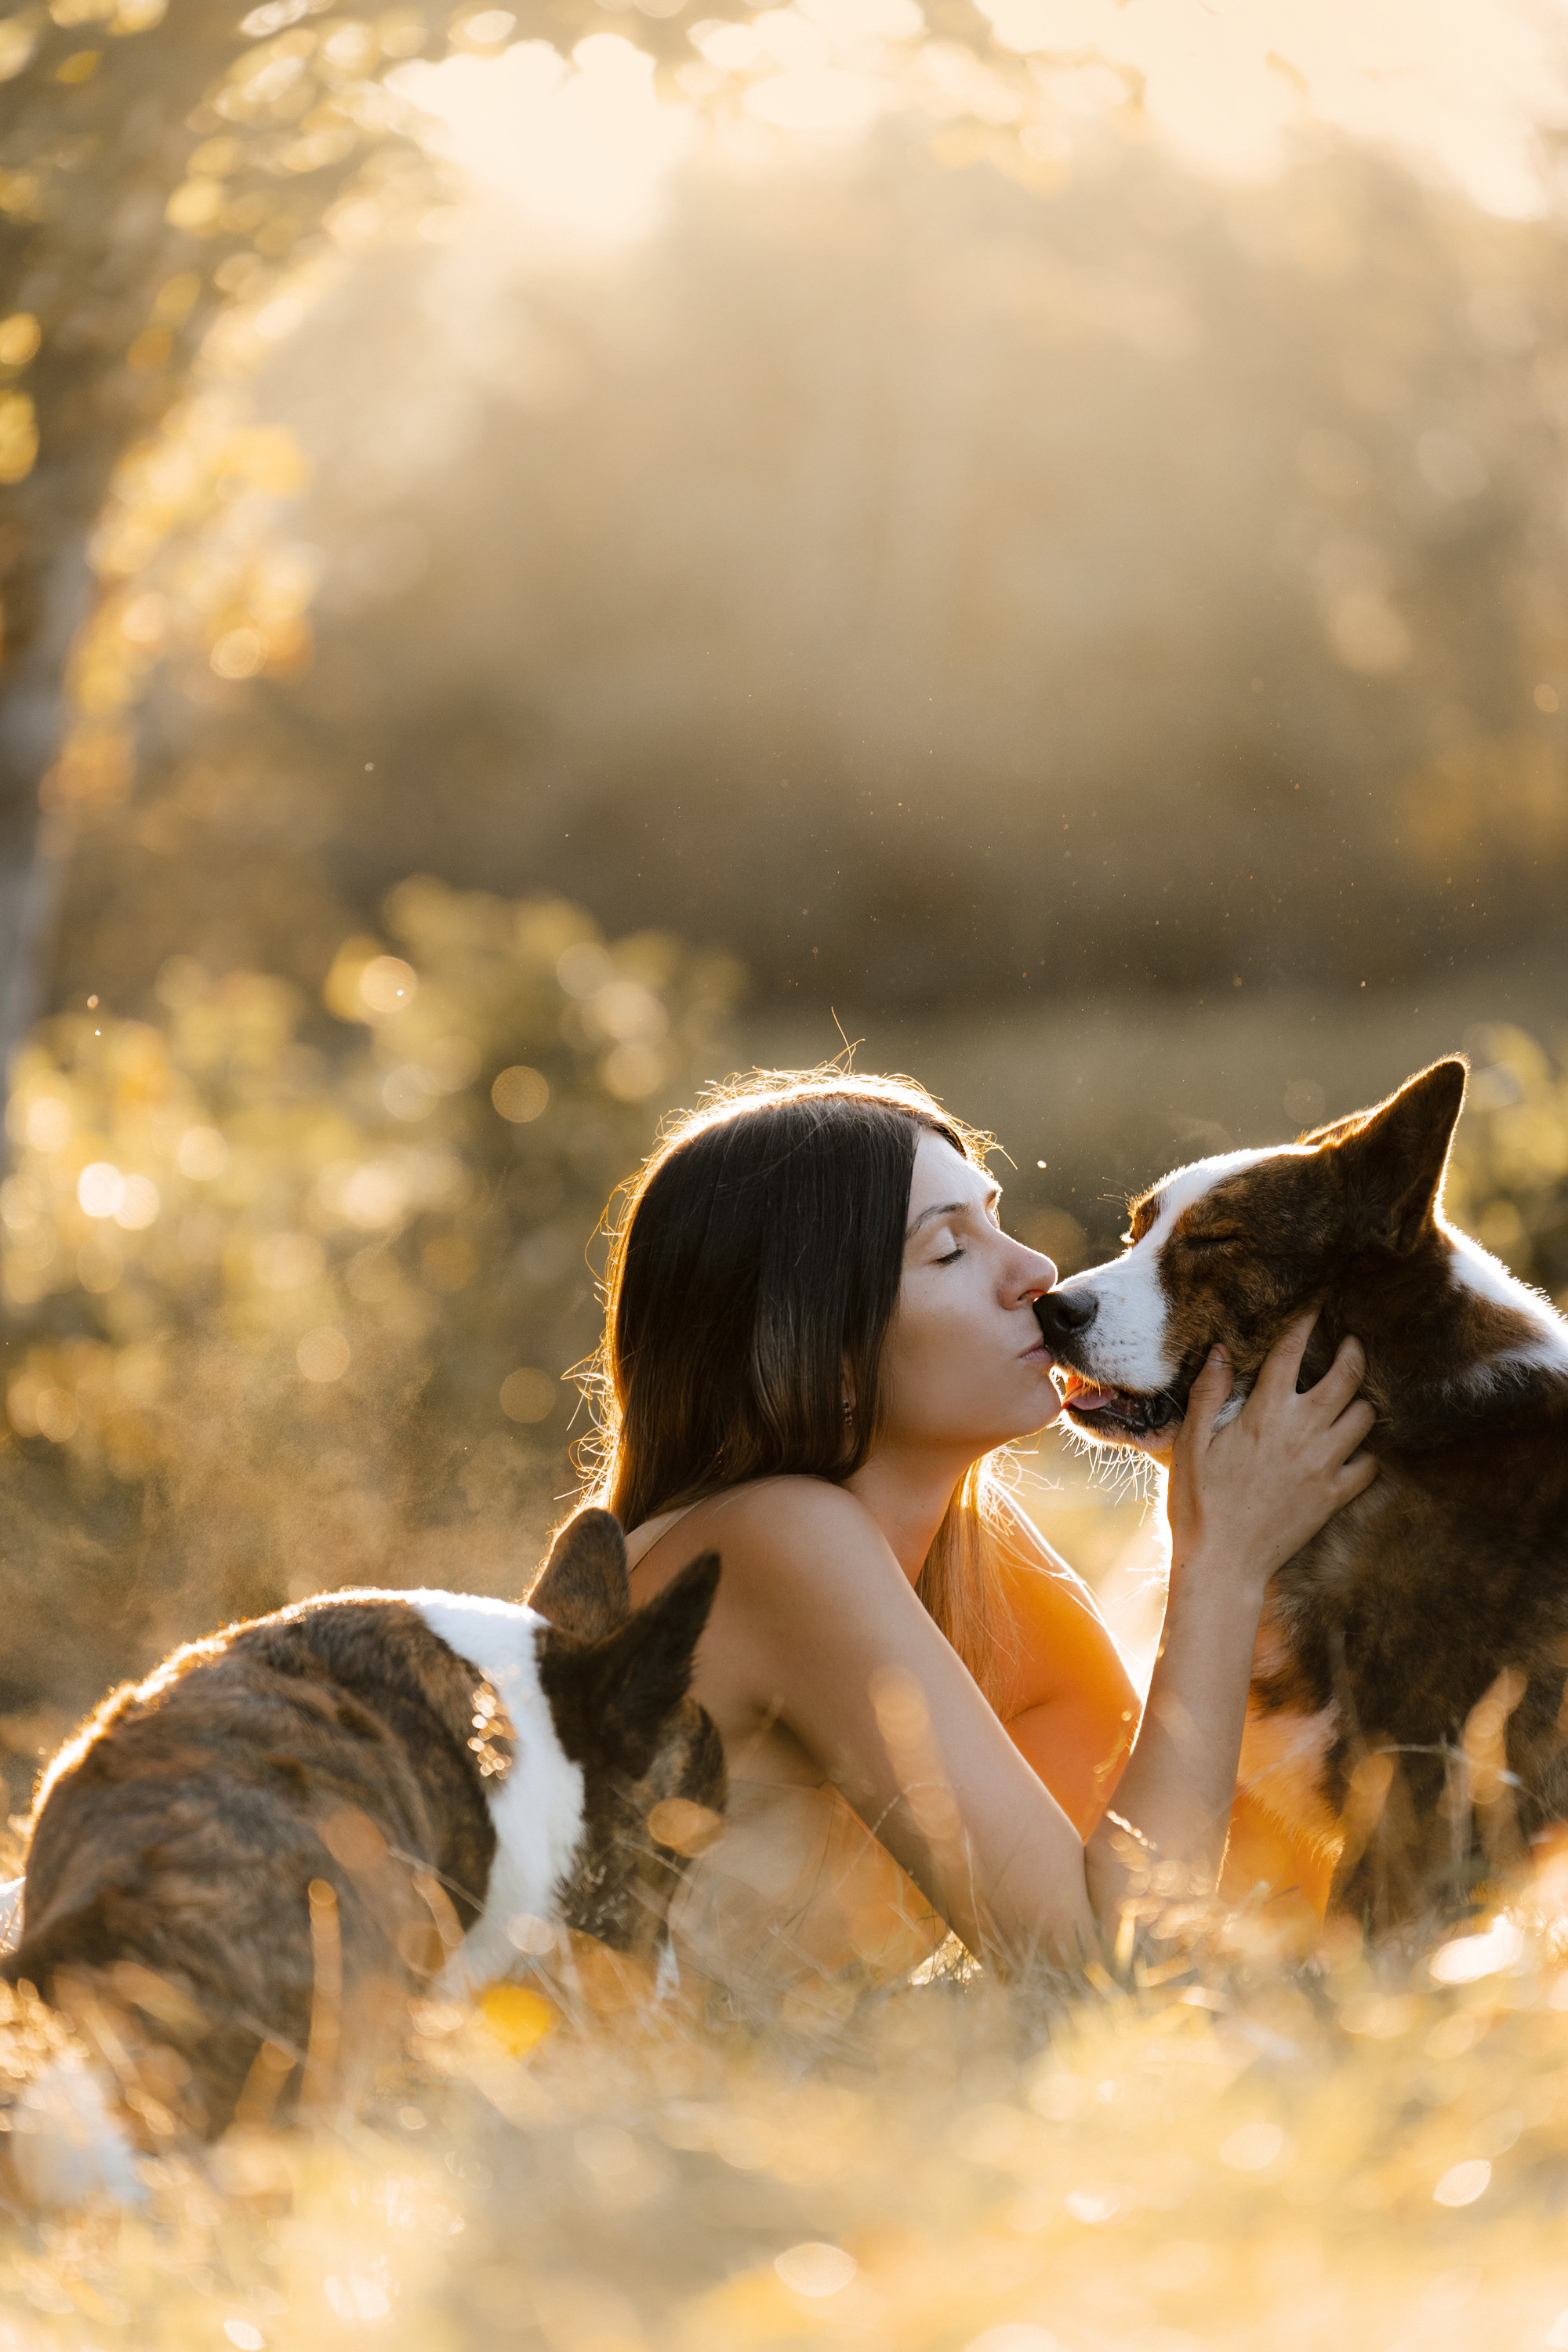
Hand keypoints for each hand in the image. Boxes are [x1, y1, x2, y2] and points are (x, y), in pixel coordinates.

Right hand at [1166, 1313, 1376, 1596]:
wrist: (1224, 1565)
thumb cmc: (1199, 1504)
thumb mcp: (1191, 1445)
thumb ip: (1208, 1394)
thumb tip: (1221, 1350)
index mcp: (1265, 1415)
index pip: (1290, 1353)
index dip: (1305, 1324)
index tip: (1315, 1306)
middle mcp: (1303, 1434)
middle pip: (1347, 1378)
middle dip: (1353, 1352)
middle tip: (1351, 1343)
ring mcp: (1325, 1466)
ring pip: (1365, 1417)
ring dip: (1362, 1399)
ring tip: (1355, 1392)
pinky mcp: (1335, 1496)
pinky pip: (1370, 1464)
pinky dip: (1367, 1451)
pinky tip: (1355, 1446)